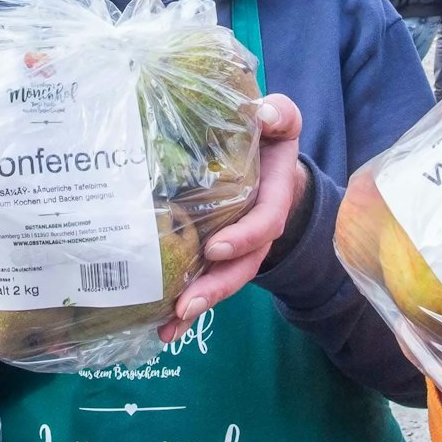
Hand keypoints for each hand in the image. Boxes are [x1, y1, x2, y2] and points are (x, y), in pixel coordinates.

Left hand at [159, 95, 305, 339]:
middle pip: (242, 268)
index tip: (216, 247)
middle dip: (216, 288)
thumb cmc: (268, 138)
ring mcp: (234, 248)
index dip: (244, 238)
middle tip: (188, 304)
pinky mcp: (212, 255)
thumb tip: (263, 114)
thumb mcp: (280, 120)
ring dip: (198, 306)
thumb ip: (280, 113)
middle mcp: (255, 232)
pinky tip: (161, 328)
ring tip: (170, 326)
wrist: (264, 160)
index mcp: (272, 198)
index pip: (265, 223)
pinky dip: (183, 309)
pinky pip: (201, 283)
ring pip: (221, 283)